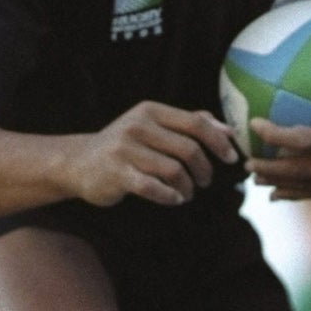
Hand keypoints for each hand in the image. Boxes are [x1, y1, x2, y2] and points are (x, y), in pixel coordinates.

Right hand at [65, 102, 239, 206]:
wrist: (79, 162)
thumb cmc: (125, 146)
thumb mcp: (152, 126)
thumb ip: (187, 123)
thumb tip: (226, 129)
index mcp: (151, 111)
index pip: (195, 122)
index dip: (218, 141)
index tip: (231, 158)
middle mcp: (138, 126)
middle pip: (188, 148)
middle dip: (204, 169)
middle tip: (204, 182)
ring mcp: (125, 150)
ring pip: (174, 170)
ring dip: (187, 187)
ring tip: (187, 193)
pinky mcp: (117, 173)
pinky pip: (153, 188)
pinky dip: (169, 196)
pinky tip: (173, 199)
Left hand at [247, 56, 310, 199]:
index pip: (305, 141)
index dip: (277, 136)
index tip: (256, 126)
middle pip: (299, 172)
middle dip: (270, 169)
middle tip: (244, 162)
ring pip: (308, 187)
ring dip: (280, 184)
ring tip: (256, 182)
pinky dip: (299, 195)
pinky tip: (281, 195)